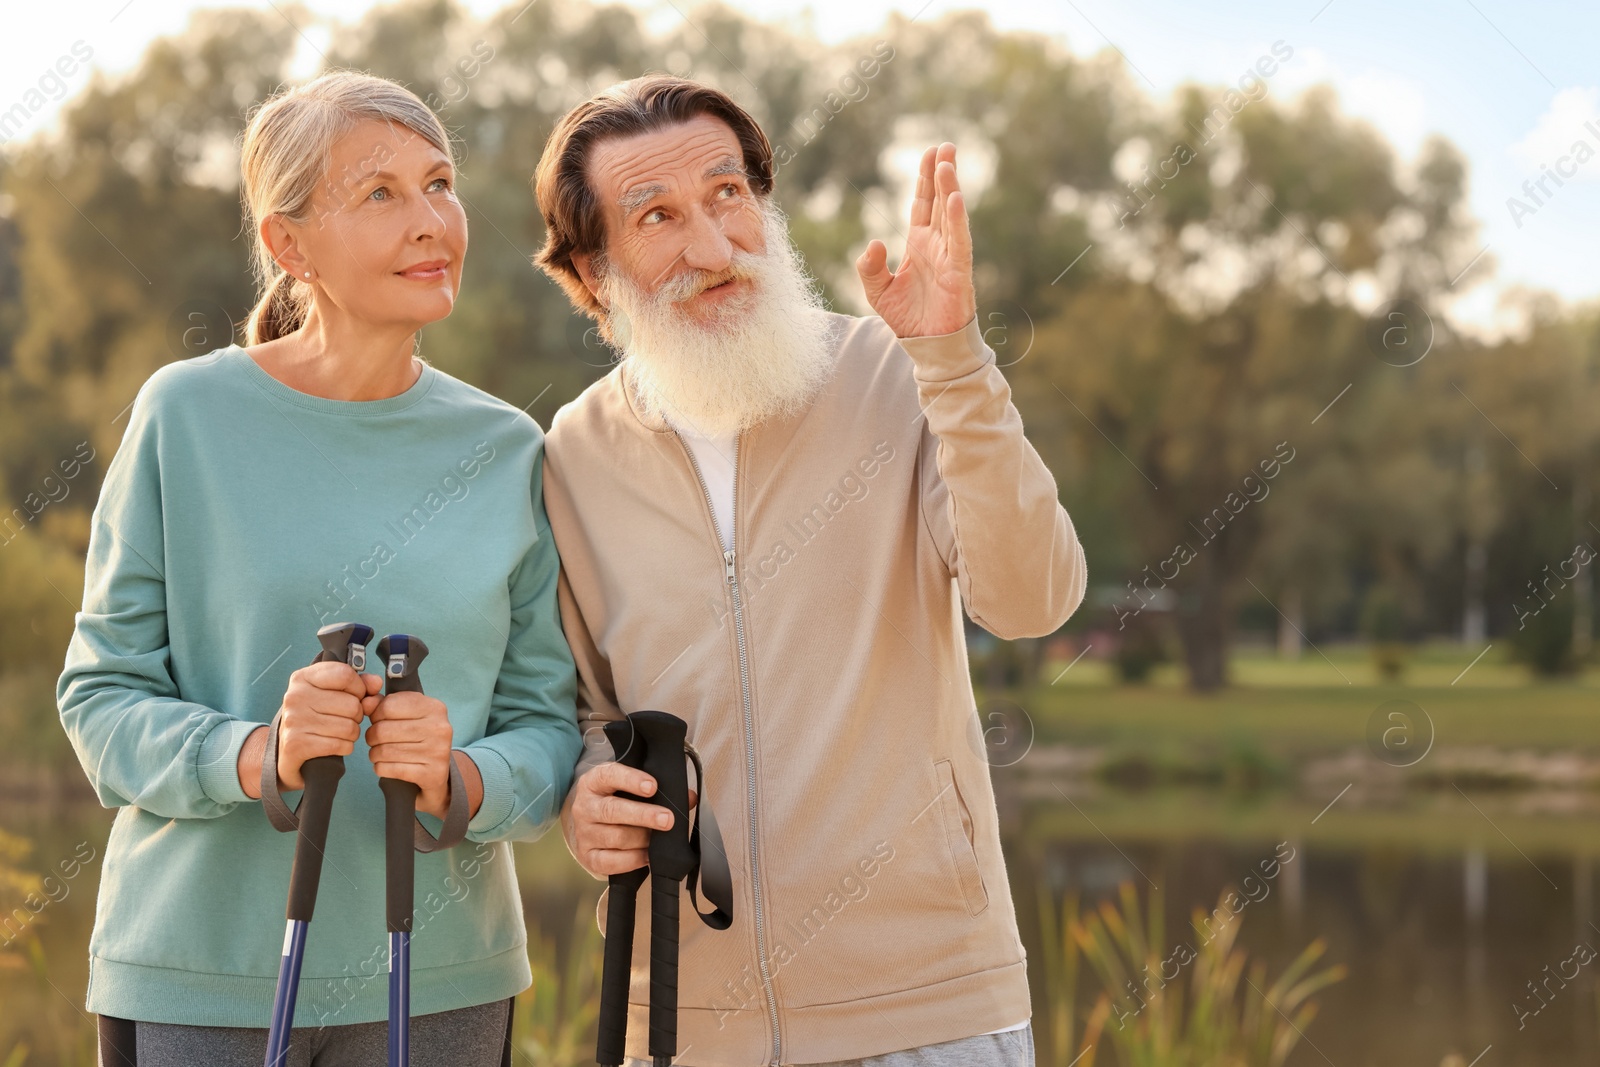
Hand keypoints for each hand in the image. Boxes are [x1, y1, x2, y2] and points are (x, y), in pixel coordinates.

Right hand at [247, 661, 379, 793]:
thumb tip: (376, 683)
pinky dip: (345, 747)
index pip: (345, 675)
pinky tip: (335, 744)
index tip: (354, 696)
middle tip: (344, 719)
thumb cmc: (315, 716)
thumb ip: (358, 684)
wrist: (287, 750)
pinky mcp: (297, 744)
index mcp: (303, 677)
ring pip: (350, 727)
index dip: (359, 688)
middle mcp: (295, 696)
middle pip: (352, 704)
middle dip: (357, 715)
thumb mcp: (332, 694)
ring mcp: (294, 720)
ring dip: (352, 733)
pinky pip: (341, 745)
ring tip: (339, 732)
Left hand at [365, 690, 454, 818]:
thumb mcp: (407, 715)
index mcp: (434, 707)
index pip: (388, 706)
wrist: (438, 773)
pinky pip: (388, 769)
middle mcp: (439, 728)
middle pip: (383, 730)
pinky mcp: (430, 774)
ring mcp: (437, 752)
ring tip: (380, 753)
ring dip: (374, 754)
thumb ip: (383, 704)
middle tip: (376, 741)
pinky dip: (380, 768)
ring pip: (383, 751)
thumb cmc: (418, 738)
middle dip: (372, 737)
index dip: (376, 715)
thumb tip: (365, 702)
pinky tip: (386, 766)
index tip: (380, 721)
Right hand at [562, 761, 697, 879]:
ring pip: (615, 837)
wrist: (586, 824)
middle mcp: (585, 806)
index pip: (609, 775)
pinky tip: (648, 856)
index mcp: (594, 782)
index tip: (653, 786)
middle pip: (612, 810)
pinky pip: (610, 861)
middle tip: (668, 820)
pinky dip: (633, 860)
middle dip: (644, 815)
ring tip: (660, 840)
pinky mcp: (587, 856)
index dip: (631, 780)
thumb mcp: (628, 788)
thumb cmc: (614, 801)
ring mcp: (584, 833)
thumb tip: (689, 797)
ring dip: (642, 839)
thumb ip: (657, 790)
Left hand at [855, 142, 976, 338]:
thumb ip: (869, 267)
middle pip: (940, 202)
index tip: (931, 154)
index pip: (923, 204)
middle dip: (943, 173)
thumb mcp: (877, 291)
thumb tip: (873, 243)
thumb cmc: (908, 318)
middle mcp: (937, 246)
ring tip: (948, 162)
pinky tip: (955, 199)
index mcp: (919, 245)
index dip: (926, 179)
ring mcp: (950, 257)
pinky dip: (958, 221)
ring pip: (951, 216)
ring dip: (950, 189)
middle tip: (946, 146)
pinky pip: (959, 243)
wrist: (926, 347)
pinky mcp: (958, 274)